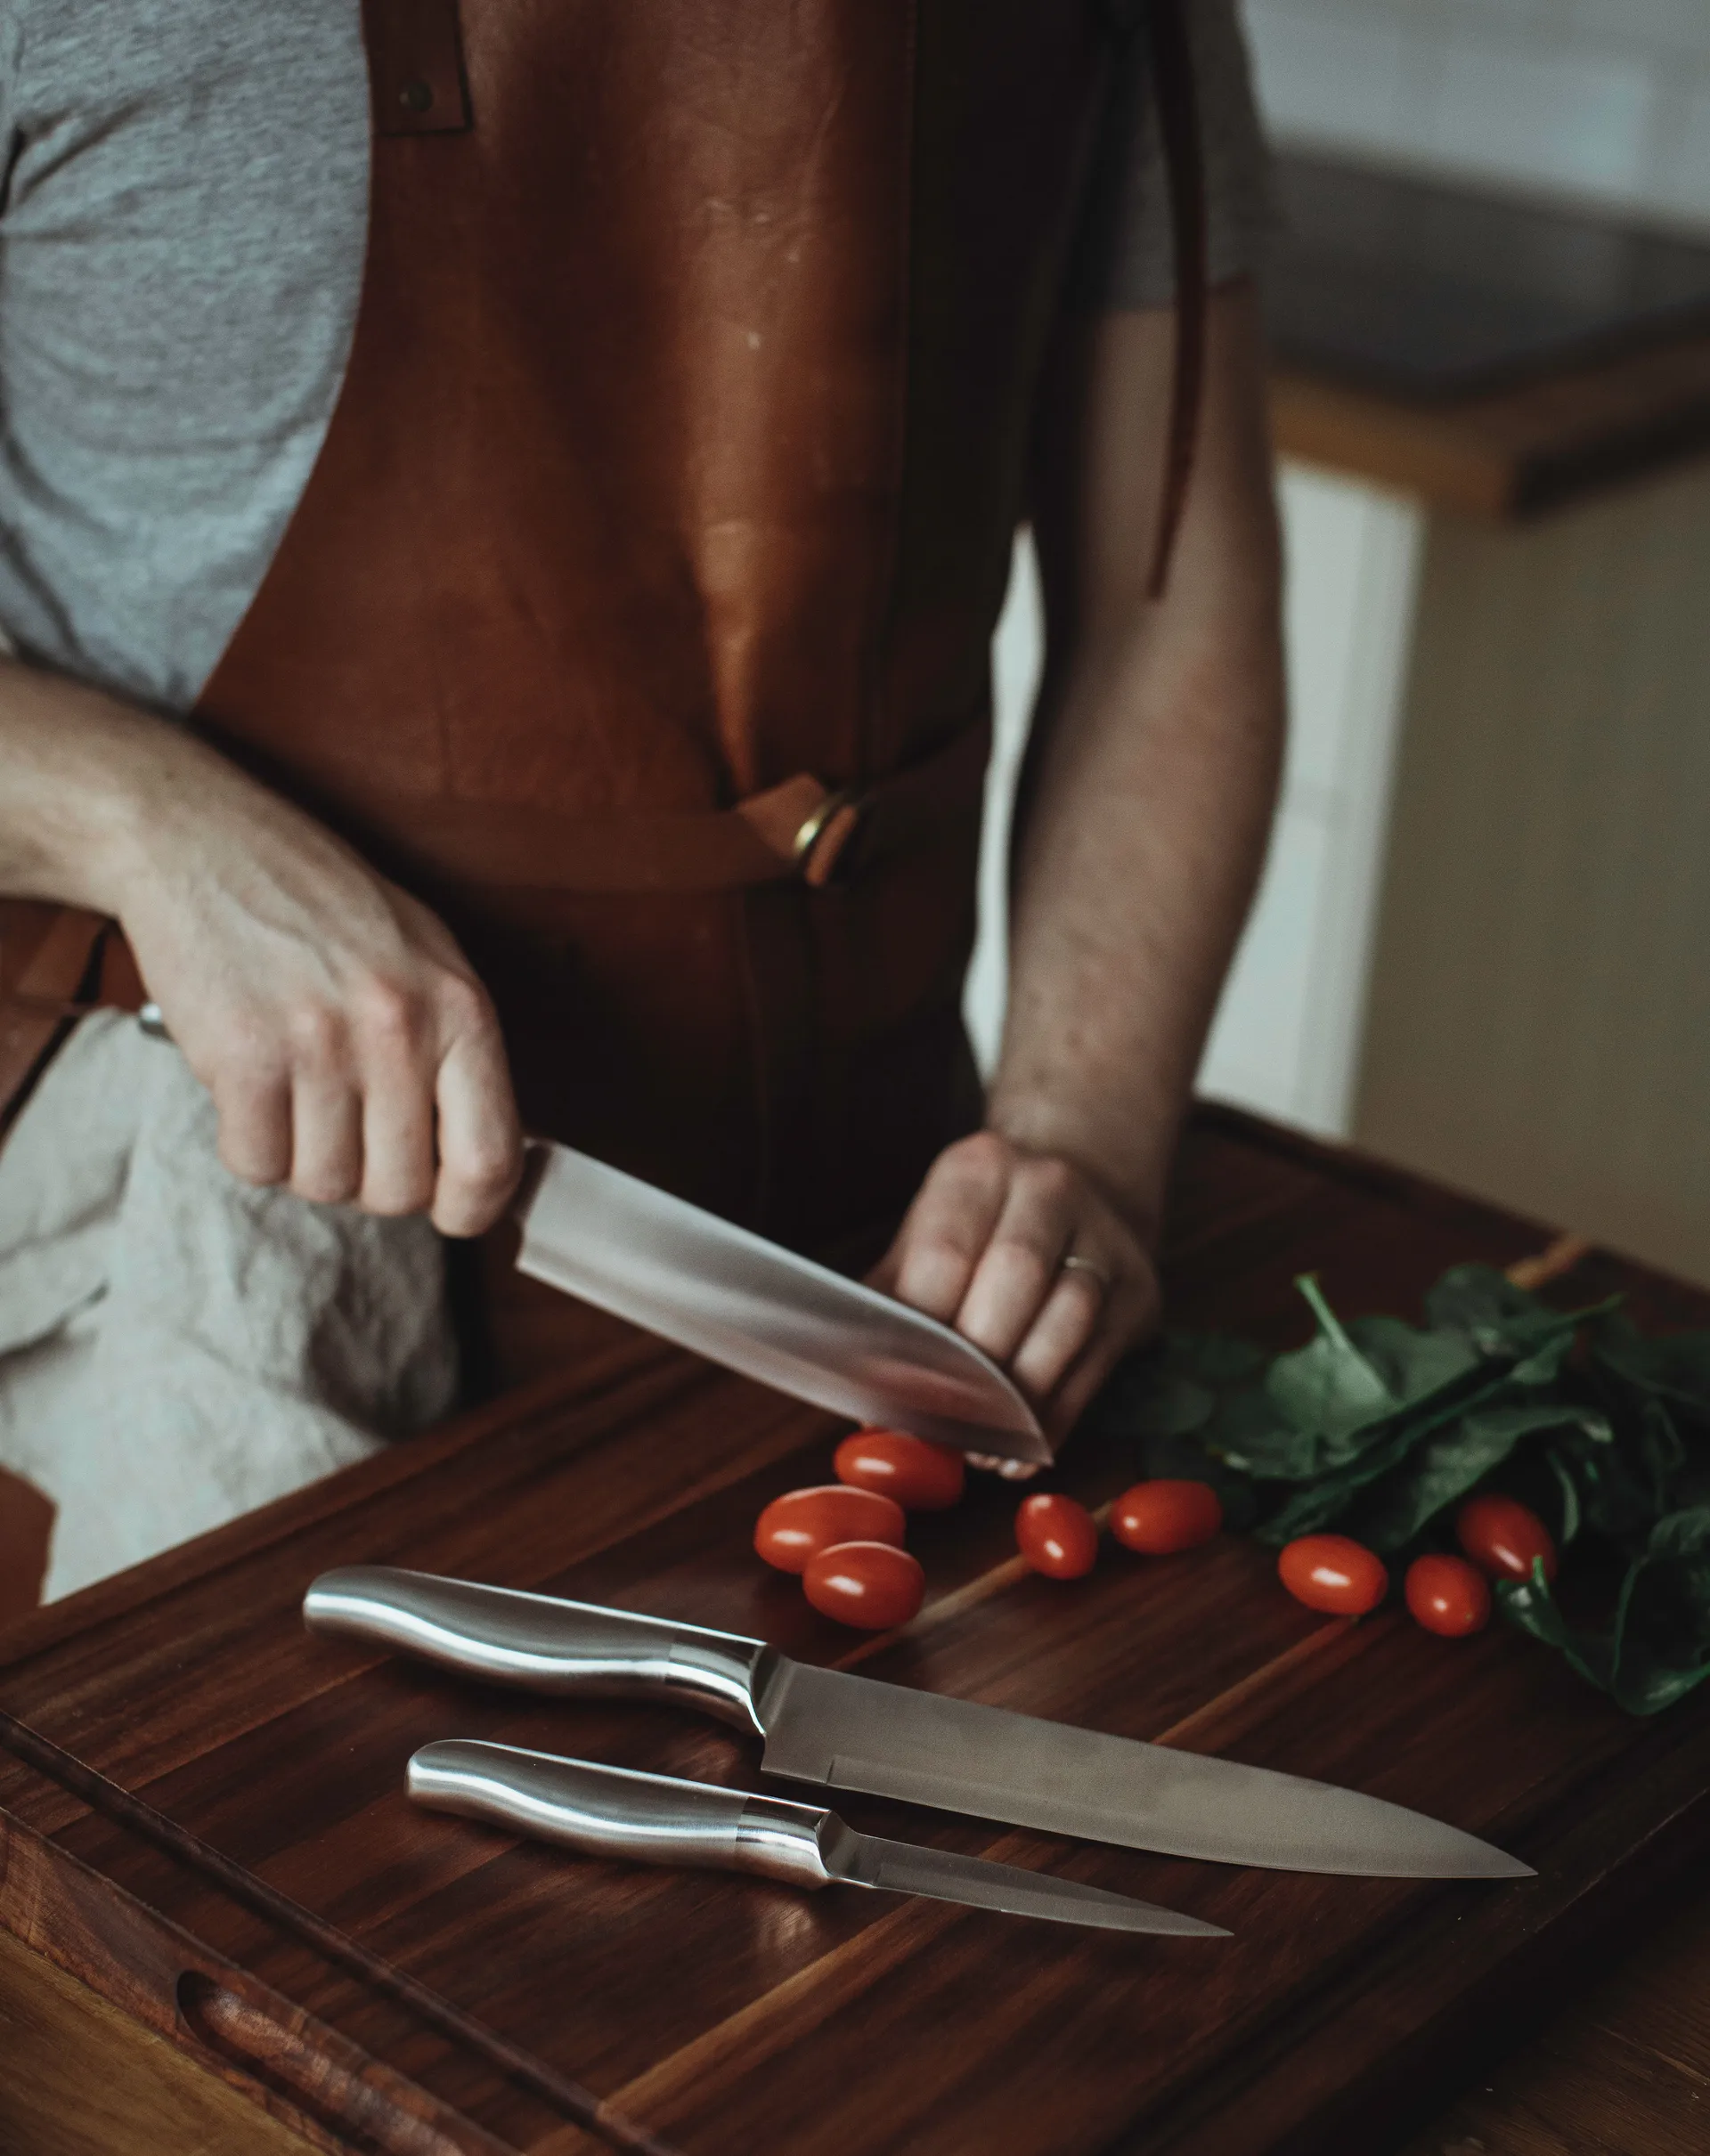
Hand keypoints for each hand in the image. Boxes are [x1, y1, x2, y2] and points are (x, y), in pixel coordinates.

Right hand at [109, 737, 522, 1234]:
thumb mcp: (426, 956)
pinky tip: (249, 1087)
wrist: (204, 842)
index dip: (470, 1208)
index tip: (448, 1208)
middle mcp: (398, 1029)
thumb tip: (484, 1160)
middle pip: (400, 1190)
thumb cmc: (321, 903)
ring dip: (304, 1156)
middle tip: (344, 1124)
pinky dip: (249, 1142)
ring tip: (294, 1089)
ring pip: (325, 1184)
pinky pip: (256, 1163)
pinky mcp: (242, 1058)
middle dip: (370, 1177)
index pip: (491, 1159)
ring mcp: (319, 1045)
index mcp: (460, 1007)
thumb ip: (458, 1052)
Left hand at [870, 1130, 1159, 1465]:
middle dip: (976, 1359)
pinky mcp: (1138, 1292)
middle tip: (940, 1420)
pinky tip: (1023, 1449)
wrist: (1084, 1191)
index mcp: (980, 1168)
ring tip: (981, 1447)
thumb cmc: (980, 1232)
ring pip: (1069, 1317)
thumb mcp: (926, 1237)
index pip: (946, 1251)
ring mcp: (1104, 1238)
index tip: (895, 1388)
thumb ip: (890, 1304)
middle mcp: (1049, 1188)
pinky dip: (1057, 1416)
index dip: (920, 1328)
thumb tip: (863, 1395)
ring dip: (1022, 1396)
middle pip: (1016, 1273)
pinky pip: (1098, 1363)